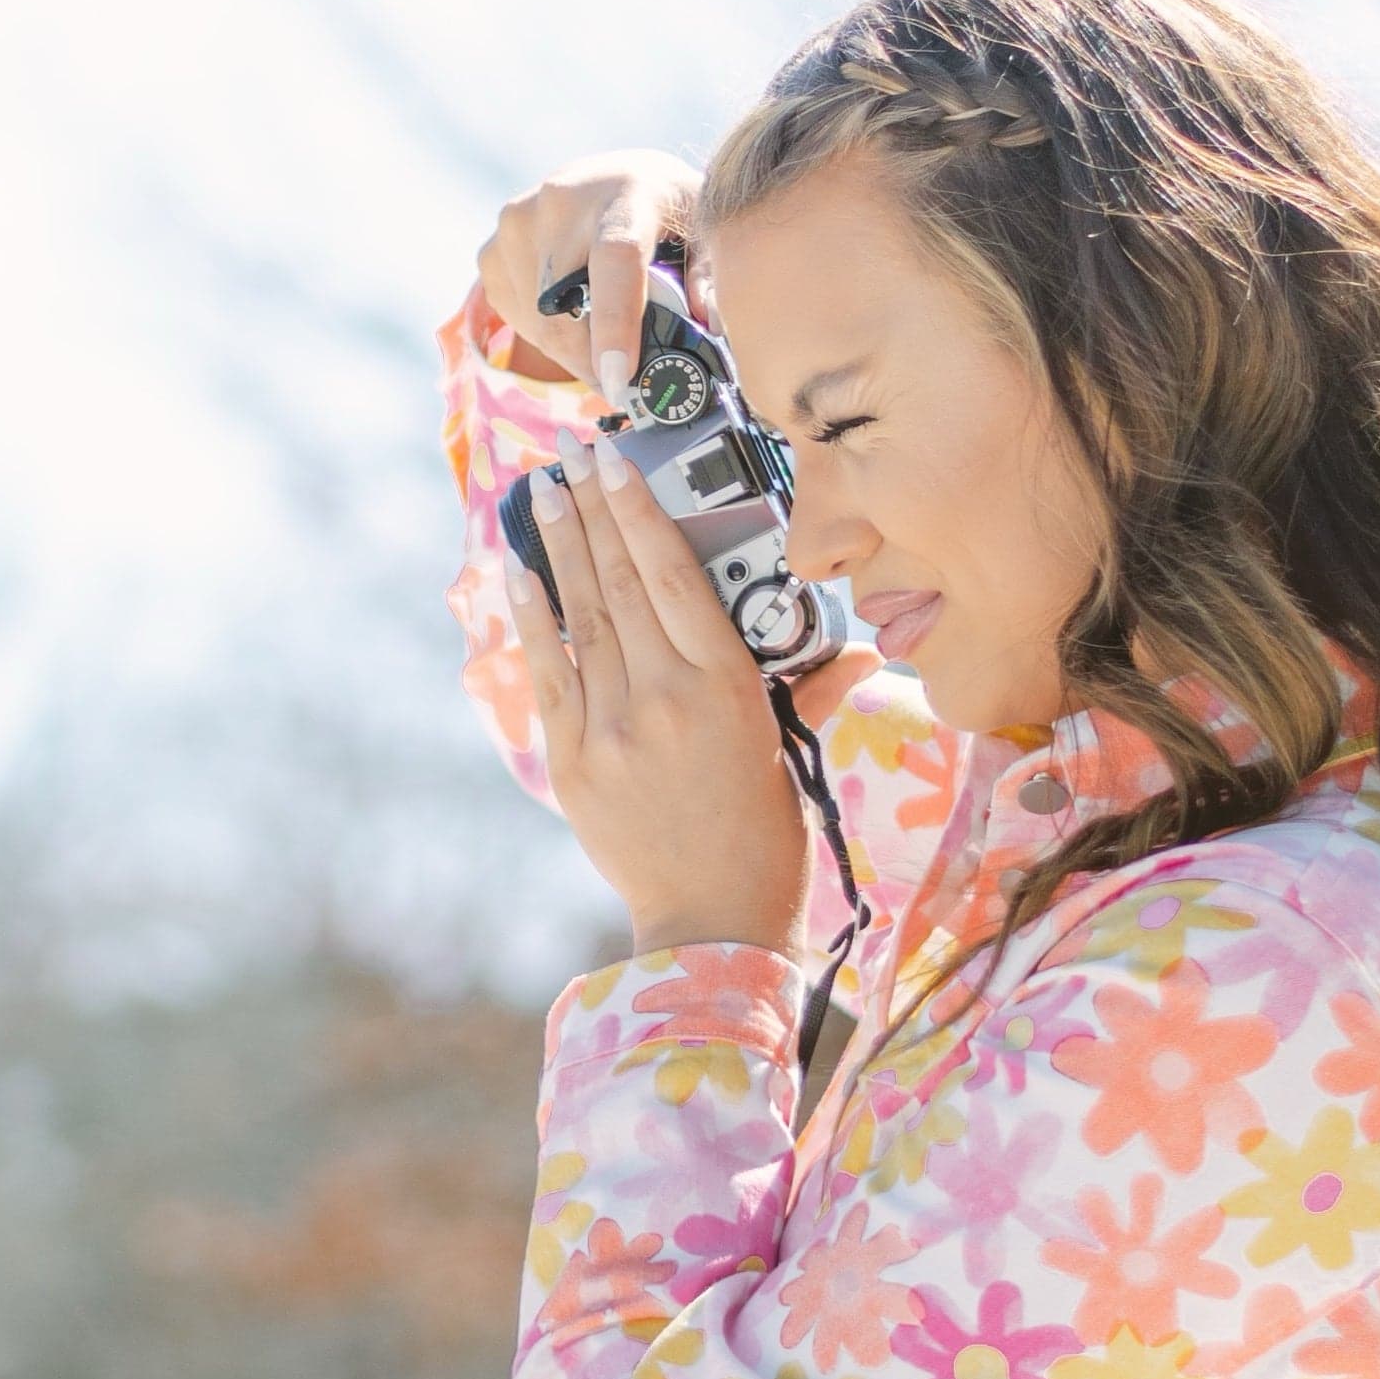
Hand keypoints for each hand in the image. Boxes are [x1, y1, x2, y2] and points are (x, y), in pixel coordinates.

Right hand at [476, 150, 704, 413]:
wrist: (612, 178)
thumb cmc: (667, 212)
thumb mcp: (704, 231)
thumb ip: (709, 275)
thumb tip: (709, 325)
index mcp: (626, 193)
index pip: (615, 258)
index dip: (615, 322)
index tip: (620, 376)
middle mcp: (563, 200)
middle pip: (567, 307)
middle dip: (594, 360)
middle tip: (623, 383)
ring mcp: (518, 222)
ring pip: (537, 322)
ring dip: (570, 351)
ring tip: (600, 342)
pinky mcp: (492, 248)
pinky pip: (514, 317)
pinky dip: (543, 333)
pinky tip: (571, 313)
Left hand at [509, 435, 810, 958]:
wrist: (711, 924)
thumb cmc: (768, 840)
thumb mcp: (794, 755)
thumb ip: (814, 692)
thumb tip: (859, 656)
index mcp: (726, 688)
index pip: (673, 576)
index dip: (641, 510)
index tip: (616, 460)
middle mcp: (662, 698)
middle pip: (620, 583)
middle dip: (592, 511)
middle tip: (570, 454)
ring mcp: (611, 729)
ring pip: (581, 618)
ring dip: (559, 548)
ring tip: (542, 492)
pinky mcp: (574, 760)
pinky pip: (548, 672)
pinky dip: (533, 617)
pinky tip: (520, 570)